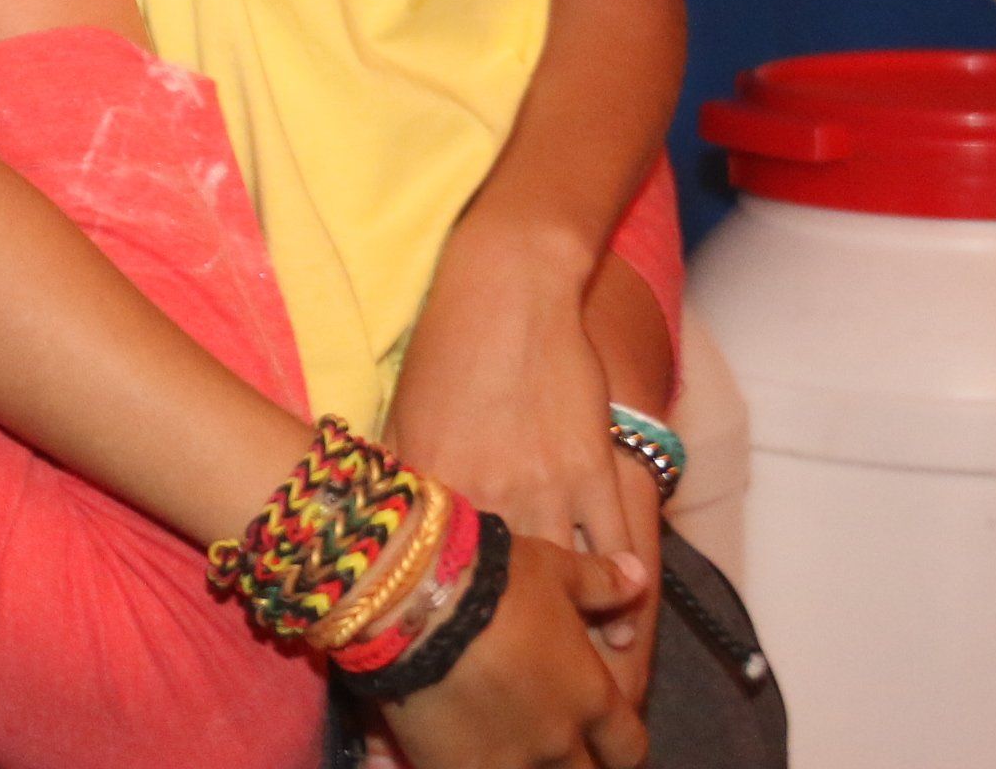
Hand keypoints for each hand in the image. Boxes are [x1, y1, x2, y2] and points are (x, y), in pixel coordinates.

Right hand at [375, 538, 651, 768]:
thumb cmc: (499, 582)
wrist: (421, 604)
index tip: (607, 742)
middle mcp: (557, 741)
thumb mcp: (556, 570)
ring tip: (513, 753)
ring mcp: (507, 762)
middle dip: (580, 765)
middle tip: (560, 749)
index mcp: (590, 697)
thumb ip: (601, 583)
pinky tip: (465, 755)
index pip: (628, 749)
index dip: (621, 750)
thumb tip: (640, 576)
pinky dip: (479, 768)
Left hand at [389, 230, 658, 676]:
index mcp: (438, 492)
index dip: (449, 644)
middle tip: (537, 705)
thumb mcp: (401, 420)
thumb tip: (371, 538)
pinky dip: (622, 594)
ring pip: (572, 589)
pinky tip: (623, 629)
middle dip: (526, 666)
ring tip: (593, 691)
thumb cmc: (447, 353)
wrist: (505, 290)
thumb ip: (394, 485)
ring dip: (585, 648)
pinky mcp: (595, 465)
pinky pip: (615, 546)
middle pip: (512, 605)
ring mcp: (549, 485)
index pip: (442, 589)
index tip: (451, 687)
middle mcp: (492, 498)